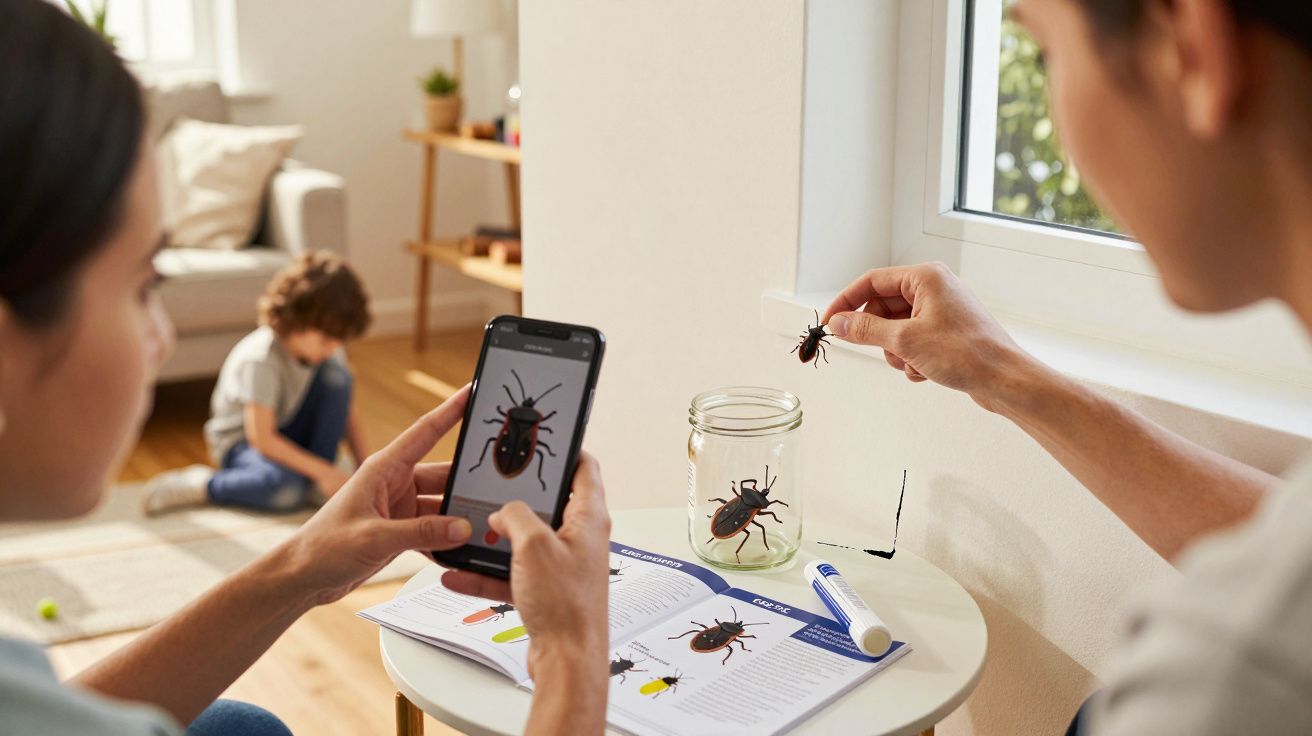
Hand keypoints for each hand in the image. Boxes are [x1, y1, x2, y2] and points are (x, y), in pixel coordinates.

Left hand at [282, 386, 474, 605]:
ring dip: (460, 518)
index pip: (427, 431)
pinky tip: (463, 552)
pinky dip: (447, 540)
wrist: (301, 577)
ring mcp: (399, 508)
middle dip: (469, 482)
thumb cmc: (323, 548)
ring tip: (485, 527)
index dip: (453, 409)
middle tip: (499, 487)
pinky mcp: (400, 531)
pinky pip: (435, 530)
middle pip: (444, 475)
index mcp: (384, 469)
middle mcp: (394, 483)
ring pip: (443, 506)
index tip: (475, 391)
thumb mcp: (374, 538)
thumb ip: (421, 532)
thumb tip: (463, 527)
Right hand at [442, 452, 611, 677]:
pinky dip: (486, 574)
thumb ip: (515, 517)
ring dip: (495, 539)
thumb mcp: (533, 545)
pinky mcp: (547, 593)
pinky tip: (458, 573)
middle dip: (516, 498)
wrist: (567, 660)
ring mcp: (563, 567)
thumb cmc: (564, 604)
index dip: (565, 451)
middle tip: (492, 486)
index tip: (541, 443)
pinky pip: (513, 575)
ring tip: (467, 532)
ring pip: (525, 543)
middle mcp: (580, 540)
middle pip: (548, 506)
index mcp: (589, 519)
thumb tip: (503, 513)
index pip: (585, 469)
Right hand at [821, 262, 1036, 411]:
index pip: (872, 281)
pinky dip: (911, 358)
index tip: (829, 323)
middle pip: (882, 307)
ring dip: (896, 352)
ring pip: (895, 328)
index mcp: (925, 277)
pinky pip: (911, 341)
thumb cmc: (966, 354)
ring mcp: (940, 310)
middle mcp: (933, 288)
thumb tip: (838, 323)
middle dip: (879, 335)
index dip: (846, 302)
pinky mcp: (945, 332)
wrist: (1004, 380)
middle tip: (884, 352)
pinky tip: (925, 371)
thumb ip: (865, 329)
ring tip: (913, 364)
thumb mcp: (905, 341)